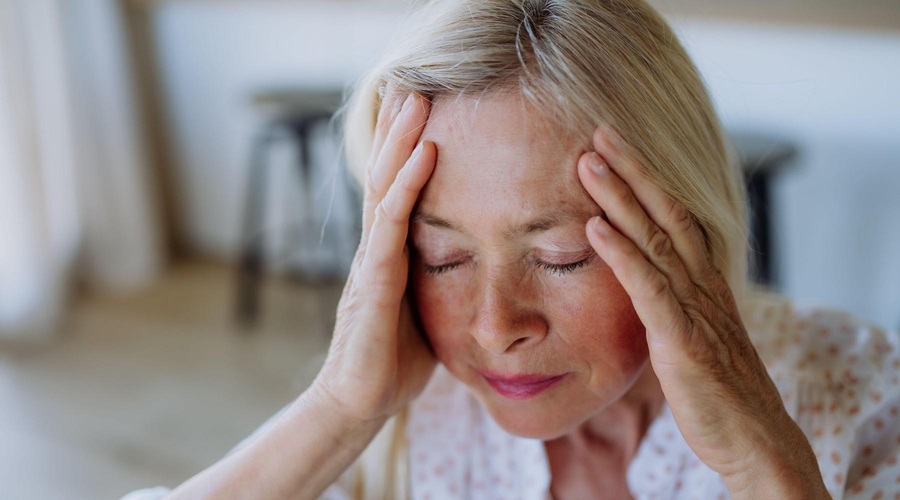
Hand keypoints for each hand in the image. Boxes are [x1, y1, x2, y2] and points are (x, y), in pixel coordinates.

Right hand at [311, 92, 436, 423]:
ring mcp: (371, 261)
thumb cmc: (393, 362)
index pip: (397, 192)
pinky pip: (392, 223)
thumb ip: (438, 285)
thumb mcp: (426, 313)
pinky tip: (425, 154)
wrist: (360, 403)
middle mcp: (376, 249)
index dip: (406, 153)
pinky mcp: (373, 280)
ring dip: (402, 141)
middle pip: (386, 177)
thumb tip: (472, 272)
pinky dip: (408, 185)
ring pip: (385, 188)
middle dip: (400, 132)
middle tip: (415, 85)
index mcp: (389, 256)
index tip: (420, 115)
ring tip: (416, 99)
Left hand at [576, 124, 827, 496]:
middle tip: (597, 131)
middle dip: (631, 169)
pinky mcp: (681, 338)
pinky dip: (621, 254)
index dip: (645, 179)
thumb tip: (640, 285)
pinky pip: (648, 287)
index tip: (614, 147)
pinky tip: (593, 227)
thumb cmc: (718, 390)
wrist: (752, 437)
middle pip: (666, 213)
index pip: (673, 216)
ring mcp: (693, 308)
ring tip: (587, 162)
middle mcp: (701, 284)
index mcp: (702, 281)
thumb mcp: (692, 334)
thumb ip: (668, 304)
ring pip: (655, 239)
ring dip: (619, 198)